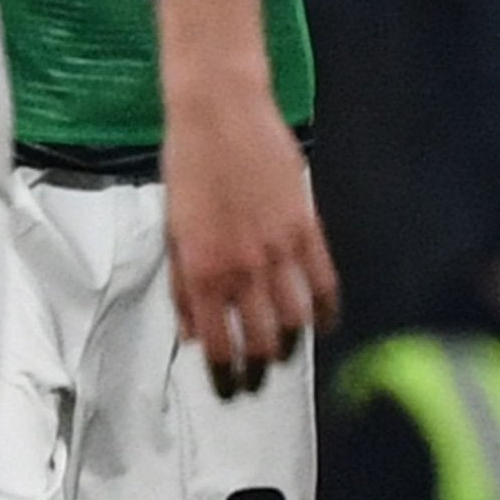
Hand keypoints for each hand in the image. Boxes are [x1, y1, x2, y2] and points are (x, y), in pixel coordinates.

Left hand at [160, 78, 339, 399]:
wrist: (221, 114)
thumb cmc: (187, 167)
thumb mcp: (173, 230)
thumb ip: (183, 287)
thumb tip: (192, 333)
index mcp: (202, 272)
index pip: (217, 343)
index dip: (224, 372)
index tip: (229, 384)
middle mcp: (242, 268)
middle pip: (263, 336)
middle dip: (262, 364)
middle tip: (262, 374)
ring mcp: (279, 248)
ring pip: (296, 314)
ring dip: (294, 339)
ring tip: (291, 348)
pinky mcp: (307, 224)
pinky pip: (324, 277)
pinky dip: (326, 305)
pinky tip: (325, 320)